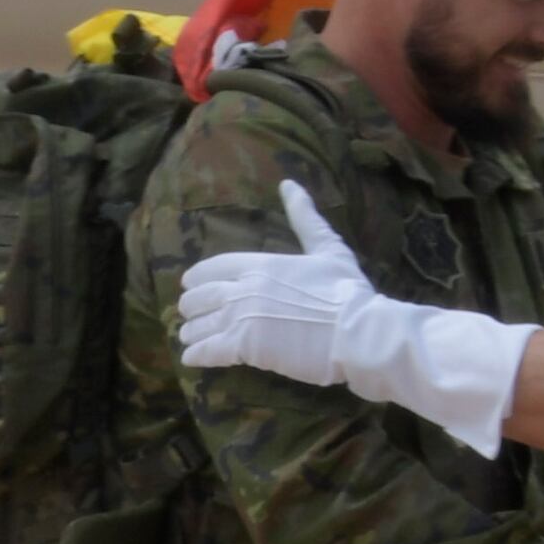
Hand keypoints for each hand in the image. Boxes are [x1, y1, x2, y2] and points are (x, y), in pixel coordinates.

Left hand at [177, 185, 527, 454]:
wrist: (357, 330)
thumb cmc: (346, 290)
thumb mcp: (327, 247)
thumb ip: (304, 218)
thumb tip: (288, 184)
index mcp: (261, 264)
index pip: (216, 267)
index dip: (199, 276)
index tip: (188, 283)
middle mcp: (245, 288)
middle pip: (203, 296)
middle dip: (192, 305)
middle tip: (186, 312)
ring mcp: (242, 318)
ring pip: (203, 324)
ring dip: (192, 331)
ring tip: (186, 337)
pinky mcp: (246, 348)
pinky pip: (209, 351)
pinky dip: (197, 355)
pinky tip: (189, 359)